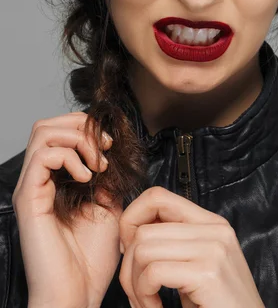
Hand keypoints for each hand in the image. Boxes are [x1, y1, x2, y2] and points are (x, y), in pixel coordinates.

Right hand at [12, 111, 122, 307]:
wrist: (77, 294)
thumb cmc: (90, 259)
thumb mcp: (109, 207)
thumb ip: (106, 179)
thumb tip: (111, 155)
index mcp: (55, 181)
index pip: (58, 131)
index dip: (86, 128)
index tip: (110, 145)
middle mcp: (39, 180)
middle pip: (47, 125)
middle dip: (80, 126)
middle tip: (102, 148)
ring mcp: (32, 188)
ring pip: (42, 132)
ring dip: (77, 139)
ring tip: (96, 164)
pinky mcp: (29, 198)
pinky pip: (43, 156)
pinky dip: (70, 157)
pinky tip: (86, 177)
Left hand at [118, 186, 263, 307]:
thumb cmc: (218, 306)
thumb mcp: (198, 267)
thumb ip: (174, 244)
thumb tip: (131, 231)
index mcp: (211, 223)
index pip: (157, 197)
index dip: (131, 219)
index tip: (129, 251)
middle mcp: (215, 229)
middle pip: (144, 230)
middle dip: (129, 266)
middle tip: (138, 293)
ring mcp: (214, 249)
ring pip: (143, 249)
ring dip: (135, 284)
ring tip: (148, 302)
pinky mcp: (208, 273)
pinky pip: (153, 272)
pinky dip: (144, 295)